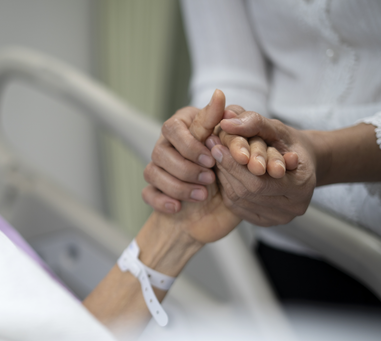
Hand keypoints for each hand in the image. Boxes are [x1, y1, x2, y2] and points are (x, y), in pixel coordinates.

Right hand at [142, 91, 295, 213]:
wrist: (228, 204)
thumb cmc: (231, 169)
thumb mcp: (233, 147)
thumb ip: (224, 123)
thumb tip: (219, 95)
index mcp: (183, 128)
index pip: (173, 128)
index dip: (190, 146)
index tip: (211, 160)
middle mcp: (167, 145)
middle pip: (159, 151)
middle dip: (185, 168)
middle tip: (210, 179)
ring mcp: (159, 168)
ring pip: (152, 172)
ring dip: (177, 186)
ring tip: (202, 195)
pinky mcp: (156, 191)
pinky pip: (147, 193)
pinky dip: (162, 200)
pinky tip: (178, 207)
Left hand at [211, 111, 318, 225]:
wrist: (302, 162)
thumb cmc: (290, 143)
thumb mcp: (276, 128)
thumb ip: (254, 122)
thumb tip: (226, 121)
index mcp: (302, 186)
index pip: (258, 179)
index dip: (234, 162)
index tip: (216, 142)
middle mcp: (293, 208)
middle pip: (248, 191)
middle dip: (227, 168)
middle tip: (210, 147)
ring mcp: (279, 218)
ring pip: (239, 200)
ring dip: (224, 177)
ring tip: (214, 157)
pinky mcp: (265, 221)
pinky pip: (238, 207)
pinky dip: (227, 188)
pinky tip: (223, 172)